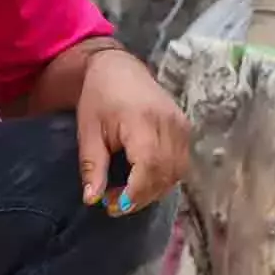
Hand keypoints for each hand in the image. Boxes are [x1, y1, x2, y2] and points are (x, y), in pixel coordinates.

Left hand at [76, 47, 189, 215]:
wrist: (119, 68)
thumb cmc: (99, 98)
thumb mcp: (89, 132)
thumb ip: (93, 166)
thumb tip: (92, 200)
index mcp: (142, 120)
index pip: (149, 165)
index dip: (136, 192)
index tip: (115, 206)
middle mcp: (169, 123)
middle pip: (165, 173)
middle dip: (140, 197)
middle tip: (113, 204)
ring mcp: (182, 126)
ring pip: (176, 173)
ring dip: (152, 191)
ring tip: (125, 194)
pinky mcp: (185, 129)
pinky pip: (180, 164)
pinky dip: (163, 179)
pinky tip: (141, 181)